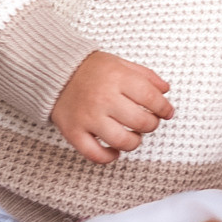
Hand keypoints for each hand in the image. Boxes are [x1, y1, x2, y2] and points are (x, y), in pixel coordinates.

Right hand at [50, 54, 174, 162]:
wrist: (54, 72)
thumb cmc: (90, 69)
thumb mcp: (120, 63)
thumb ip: (145, 76)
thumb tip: (166, 90)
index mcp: (117, 78)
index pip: (151, 98)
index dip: (164, 108)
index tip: (167, 112)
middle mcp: (103, 98)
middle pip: (140, 122)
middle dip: (151, 125)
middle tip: (149, 122)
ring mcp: (88, 117)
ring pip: (122, 141)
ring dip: (134, 142)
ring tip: (133, 136)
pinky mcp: (73, 132)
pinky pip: (95, 154)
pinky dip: (109, 157)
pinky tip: (114, 150)